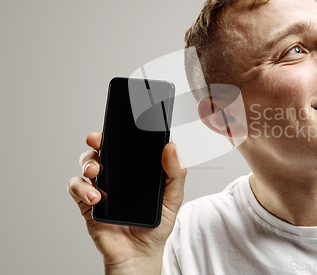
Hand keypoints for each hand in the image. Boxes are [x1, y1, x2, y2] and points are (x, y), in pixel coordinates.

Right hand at [68, 132, 186, 273]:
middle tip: (98, 141)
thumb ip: (175, 173)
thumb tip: (171, 147)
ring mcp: (101, 188)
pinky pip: (76, 188)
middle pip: (102, 150)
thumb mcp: (173, 198)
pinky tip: (95, 197)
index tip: (118, 126)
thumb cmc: (156, 226)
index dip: (120, 134)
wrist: (140, 254)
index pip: (126, 146)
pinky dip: (81, 189)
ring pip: (86, 164)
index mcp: (136, 170)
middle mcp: (117, 176)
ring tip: (96, 172)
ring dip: (88, 163)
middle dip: (97, 141)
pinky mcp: (87, 203)